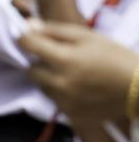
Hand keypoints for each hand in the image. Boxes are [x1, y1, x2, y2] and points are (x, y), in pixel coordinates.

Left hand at [20, 21, 138, 120]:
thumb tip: (27, 26)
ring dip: (49, 78)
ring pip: (42, 86)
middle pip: (31, 69)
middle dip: (39, 61)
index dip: (26, 37)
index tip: (31, 37)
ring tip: (72, 73)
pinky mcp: (72, 115)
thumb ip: (54, 31)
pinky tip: (78, 87)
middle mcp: (60, 83)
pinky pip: (55, 100)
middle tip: (58, 57)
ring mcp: (65, 102)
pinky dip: (61, 92)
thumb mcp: (86, 37)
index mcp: (64, 60)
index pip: (26, 45)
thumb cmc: (115, 57)